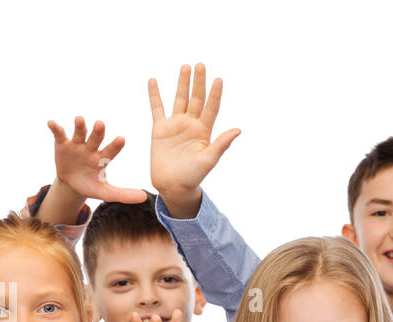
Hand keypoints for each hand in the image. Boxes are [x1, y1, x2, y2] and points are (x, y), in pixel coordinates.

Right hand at [46, 116, 148, 204]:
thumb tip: (144, 198)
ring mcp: (77, 144)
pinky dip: (55, 128)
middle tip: (100, 124)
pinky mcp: (62, 144)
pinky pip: (60, 134)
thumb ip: (124, 194)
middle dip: (98, 132)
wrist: (71, 184)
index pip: (111, 151)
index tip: (122, 139)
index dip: (115, 145)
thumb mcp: (105, 192)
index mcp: (103, 158)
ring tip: (80, 119)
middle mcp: (91, 148)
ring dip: (79, 126)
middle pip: (96, 138)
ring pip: (80, 132)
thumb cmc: (91, 185)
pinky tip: (51, 123)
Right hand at [149, 63, 240, 218]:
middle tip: (200, 65)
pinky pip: (156, 108)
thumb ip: (222, 143)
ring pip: (179, 99)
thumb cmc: (193, 176)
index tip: (219, 79)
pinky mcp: (160, 129)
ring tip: (186, 66)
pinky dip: (155, 95)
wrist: (173, 186)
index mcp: (204, 131)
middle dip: (198, 82)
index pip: (211, 108)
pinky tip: (154, 81)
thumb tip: (238, 130)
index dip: (215, 94)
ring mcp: (175, 125)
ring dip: (182, 83)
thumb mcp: (209, 160)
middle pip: (196, 98)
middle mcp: (191, 125)